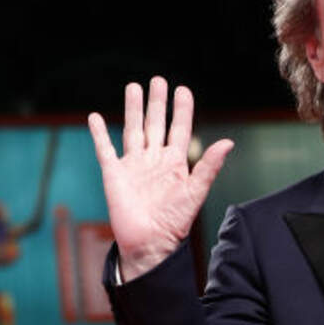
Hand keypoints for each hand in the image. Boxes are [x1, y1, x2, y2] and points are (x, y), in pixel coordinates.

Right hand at [88, 76, 233, 280]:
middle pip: (156, 124)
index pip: (180, 129)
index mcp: (175, 162)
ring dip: (133, 109)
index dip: (182, 110)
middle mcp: (154, 160)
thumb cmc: (175, 222)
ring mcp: (134, 165)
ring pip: (133, 130)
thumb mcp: (195, 191)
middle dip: (157, 102)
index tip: (183, 90)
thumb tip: (228, 142)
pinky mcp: (114, 174)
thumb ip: (209, 166)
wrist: (149, 244)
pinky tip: (95, 117)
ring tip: (133, 87)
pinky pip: (105, 149)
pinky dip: (99, 133)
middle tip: (158, 80)